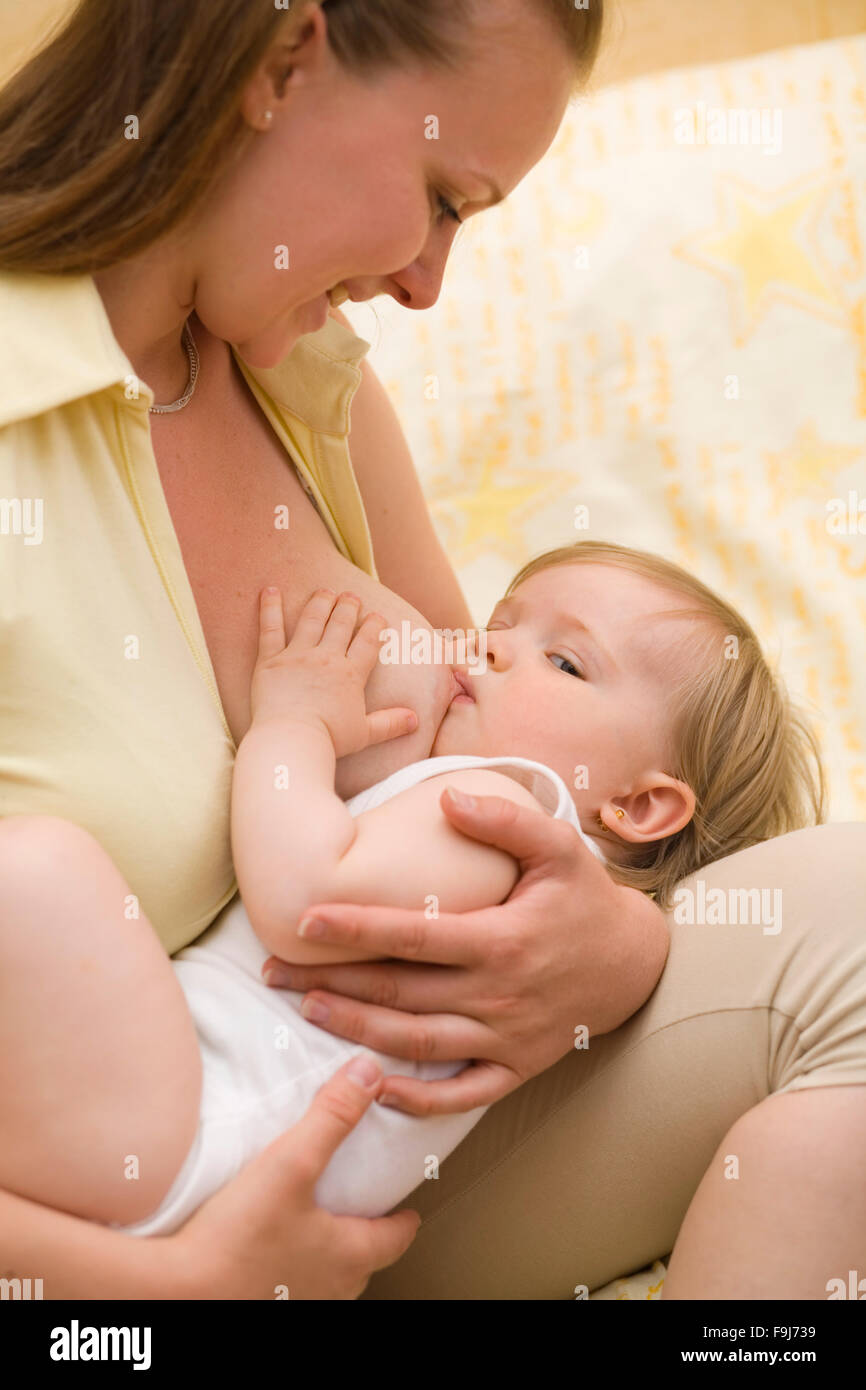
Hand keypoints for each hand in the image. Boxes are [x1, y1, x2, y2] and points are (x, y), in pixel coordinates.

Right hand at [170, 1054, 420, 1298]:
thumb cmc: (238, 1236)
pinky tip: (270, 1251)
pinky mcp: (264, 1308)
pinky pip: (292, 1290)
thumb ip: (332, 1116)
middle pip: (363, 1262)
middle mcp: (331, 1290)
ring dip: (326, 1255)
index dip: (403, 1220)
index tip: (408, 1210)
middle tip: (360, 1209)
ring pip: (328, 1281)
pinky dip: (292, 1270)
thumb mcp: (290, 1162)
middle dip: (365, 1236)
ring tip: (313, 1227)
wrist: (177, 1293)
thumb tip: (370, 1072)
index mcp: (349, 1256)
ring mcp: (298, 1306)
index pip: (395, 1239)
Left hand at [250, 587, 417, 757]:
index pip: (367, 642)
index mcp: (351, 674)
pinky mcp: (271, 660)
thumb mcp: (365, 733)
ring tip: (325, 591)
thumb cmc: (329, 740)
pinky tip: (271, 590)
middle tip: (351, 596)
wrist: (292, 739)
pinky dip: (270, 607)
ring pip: (311, 619)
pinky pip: (270, 628)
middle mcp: (326, 658)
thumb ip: (390, 723)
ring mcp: (298, 656)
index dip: (374, 627)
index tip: (378, 616)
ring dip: (320, 602)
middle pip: (340, 624)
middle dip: (348, 607)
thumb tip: (415, 720)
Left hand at [261, 789, 670, 1115]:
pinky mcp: (516, 1069)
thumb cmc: (586, 897)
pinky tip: (371, 1086)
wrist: (636, 962)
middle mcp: (499, 995)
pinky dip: (415, 1099)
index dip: (357, 929)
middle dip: (332, 981)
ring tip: (306, 1009)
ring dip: (356, 1030)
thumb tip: (446, 797)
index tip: (305, 920)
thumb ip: (505, 820)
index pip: (415, 935)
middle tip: (274, 971)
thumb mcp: (558, 846)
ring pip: (417, 1043)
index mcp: (503, 939)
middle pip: (401, 993)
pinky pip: (460, 1095)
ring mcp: (506, 1039)